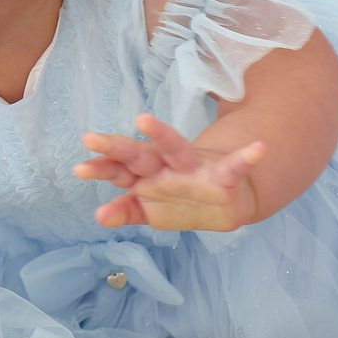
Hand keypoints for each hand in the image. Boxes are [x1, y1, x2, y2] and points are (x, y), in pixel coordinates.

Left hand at [75, 114, 264, 231]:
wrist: (226, 200)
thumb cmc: (183, 199)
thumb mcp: (152, 209)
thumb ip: (128, 210)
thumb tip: (99, 216)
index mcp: (149, 178)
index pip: (121, 171)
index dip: (102, 169)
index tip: (79, 168)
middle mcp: (167, 168)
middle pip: (139, 156)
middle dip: (116, 148)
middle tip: (90, 138)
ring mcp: (194, 170)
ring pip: (175, 149)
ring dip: (160, 135)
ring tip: (142, 120)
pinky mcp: (224, 177)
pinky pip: (235, 167)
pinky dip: (246, 158)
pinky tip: (257, 149)